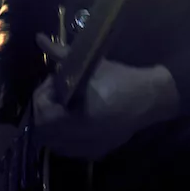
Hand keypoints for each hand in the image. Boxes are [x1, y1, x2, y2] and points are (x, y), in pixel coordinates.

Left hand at [29, 34, 178, 159]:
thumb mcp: (90, 65)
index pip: (44, 117)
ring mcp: (91, 149)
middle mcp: (84, 139)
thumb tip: (39, 38)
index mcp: (81, 119)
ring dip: (51, 126)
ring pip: (56, 145)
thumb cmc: (121, 79)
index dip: (42, 98)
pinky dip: (64, 138)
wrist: (150, 97)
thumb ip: (62, 54)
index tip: (53, 83)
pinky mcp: (98, 152)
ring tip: (62, 106)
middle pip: (45, 134)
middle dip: (44, 112)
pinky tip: (71, 120)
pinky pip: (70, 150)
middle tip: (54, 94)